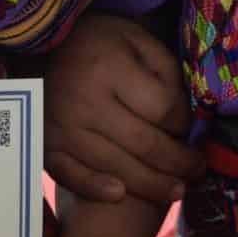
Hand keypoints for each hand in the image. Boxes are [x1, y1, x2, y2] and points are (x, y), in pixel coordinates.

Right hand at [44, 13, 200, 205]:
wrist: (41, 44)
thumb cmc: (98, 42)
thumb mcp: (138, 41)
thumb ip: (165, 74)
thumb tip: (184, 119)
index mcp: (109, 69)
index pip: (160, 109)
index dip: (183, 124)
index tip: (188, 128)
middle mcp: (84, 102)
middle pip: (143, 144)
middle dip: (178, 163)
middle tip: (197, 171)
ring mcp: (61, 127)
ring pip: (115, 166)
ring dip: (151, 185)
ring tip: (176, 191)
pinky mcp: (44, 143)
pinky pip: (68, 174)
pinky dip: (94, 188)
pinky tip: (119, 195)